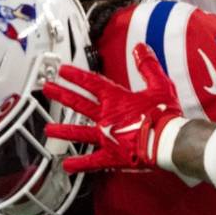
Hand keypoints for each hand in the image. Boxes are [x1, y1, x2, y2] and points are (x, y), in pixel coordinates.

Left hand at [44, 44, 183, 173]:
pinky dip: (79, 164)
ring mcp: (106, 137)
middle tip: (47, 89)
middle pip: (78, 103)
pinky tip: (67, 165)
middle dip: (61, 94)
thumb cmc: (164, 116)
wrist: (168, 142)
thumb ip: (148, 66)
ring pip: (79, 132)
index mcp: (116, 100)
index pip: (91, 83)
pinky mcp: (112, 156)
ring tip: (48, 129)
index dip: (75, 75)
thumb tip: (140, 48)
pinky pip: (92, 161)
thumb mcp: (159, 85)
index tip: (62, 71)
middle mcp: (106, 117)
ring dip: (62, 130)